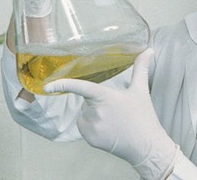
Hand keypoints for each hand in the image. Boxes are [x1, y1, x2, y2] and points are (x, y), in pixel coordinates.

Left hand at [44, 49, 176, 179]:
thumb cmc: (143, 117)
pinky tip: (108, 130)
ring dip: (94, 115)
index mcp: (105, 96)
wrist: (146, 146)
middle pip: (87, 100)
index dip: (63, 84)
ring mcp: (91, 127)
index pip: (81, 87)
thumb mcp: (141, 91)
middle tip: (117, 109)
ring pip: (84, 114)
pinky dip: (92, 127)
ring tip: (114, 121)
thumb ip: (141, 68)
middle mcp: (95, 112)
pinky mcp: (90, 139)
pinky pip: (84, 126)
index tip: (47, 85)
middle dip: (98, 102)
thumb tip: (149, 50)